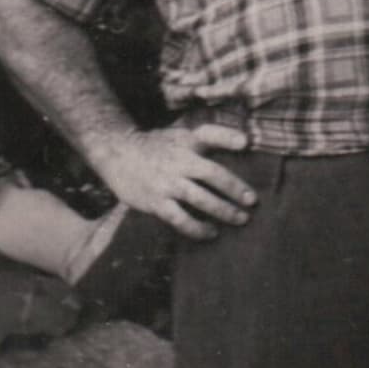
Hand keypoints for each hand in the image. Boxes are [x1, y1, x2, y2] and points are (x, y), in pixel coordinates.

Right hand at [91, 124, 254, 240]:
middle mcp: (178, 161)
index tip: (247, 144)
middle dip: (234, 188)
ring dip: (222, 210)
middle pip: (212, 173)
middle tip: (252, 202)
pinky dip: (196, 228)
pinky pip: (179, 218)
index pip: (209, 135)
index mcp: (187, 142)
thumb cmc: (159, 145)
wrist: (116, 152)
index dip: (228, 137)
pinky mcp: (155, 202)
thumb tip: (247, 141)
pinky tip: (211, 232)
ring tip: (240, 219)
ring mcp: (166, 182)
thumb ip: (212, 137)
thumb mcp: (183, 135)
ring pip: (199, 198)